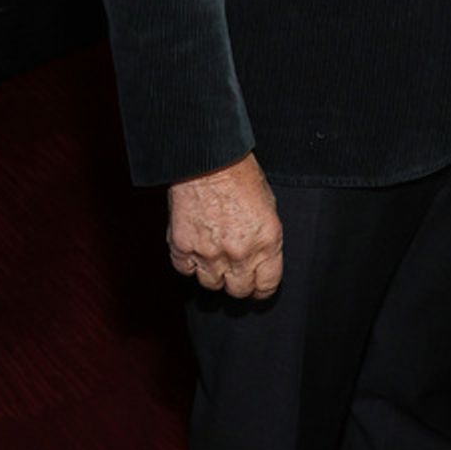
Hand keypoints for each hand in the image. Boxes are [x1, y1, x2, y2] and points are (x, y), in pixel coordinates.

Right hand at [167, 151, 282, 298]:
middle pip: (239, 290)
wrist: (207, 158)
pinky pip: (185, 270)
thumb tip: (260, 257)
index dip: (262, 287)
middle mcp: (239, 253)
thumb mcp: (268, 204)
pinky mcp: (183, 248)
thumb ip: (264, 237)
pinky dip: (189, 262)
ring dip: (213, 272)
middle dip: (239, 281)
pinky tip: (195, 246)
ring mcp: (209, 253)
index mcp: (266, 241)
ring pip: (211, 284)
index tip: (258, 285)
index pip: (267, 285)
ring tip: (214, 253)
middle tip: (236, 269)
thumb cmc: (240, 174)